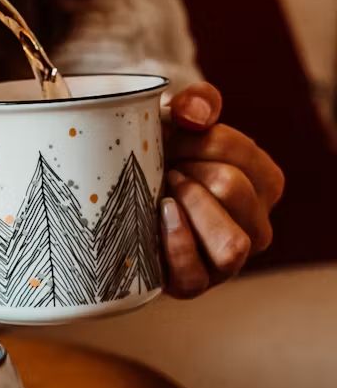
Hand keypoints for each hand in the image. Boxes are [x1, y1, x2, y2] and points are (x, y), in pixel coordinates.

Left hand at [159, 82, 284, 296]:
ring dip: (189, 211)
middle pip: (233, 191)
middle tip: (163, 168)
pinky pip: (194, 277)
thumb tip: (194, 117)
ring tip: (163, 194)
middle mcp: (256, 227)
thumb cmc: (160, 156)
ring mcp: (227, 262)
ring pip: (232, 243)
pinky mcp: (192, 285)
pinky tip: (158, 218)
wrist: (123, 195)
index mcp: (265, 184)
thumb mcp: (178, 120)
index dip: (198, 141)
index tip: (170, 137)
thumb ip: (196, 103)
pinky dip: (175, 246)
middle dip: (188, 172)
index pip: (242, 155)